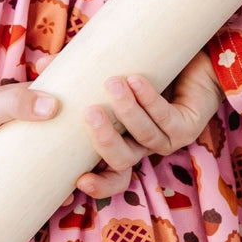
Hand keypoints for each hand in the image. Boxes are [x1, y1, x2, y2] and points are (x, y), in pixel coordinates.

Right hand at [76, 50, 224, 197]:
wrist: (196, 58)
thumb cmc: (146, 66)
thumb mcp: (105, 68)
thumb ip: (75, 70)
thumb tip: (44, 66)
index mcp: (123, 139)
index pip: (110, 174)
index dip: (98, 183)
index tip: (78, 181)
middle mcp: (143, 144)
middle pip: (123, 161)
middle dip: (105, 141)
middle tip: (90, 112)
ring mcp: (168, 137)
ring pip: (145, 137)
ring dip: (128, 112)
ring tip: (113, 83)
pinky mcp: (188, 124)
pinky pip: (167, 119)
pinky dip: (150, 100)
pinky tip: (136, 80)